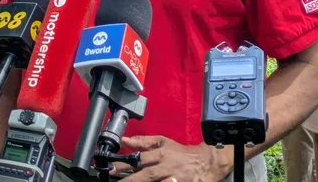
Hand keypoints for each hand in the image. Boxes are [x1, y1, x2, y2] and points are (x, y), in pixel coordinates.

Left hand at [114, 136, 231, 181]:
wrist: (206, 162)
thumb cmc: (181, 152)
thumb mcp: (163, 142)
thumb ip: (143, 142)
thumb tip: (124, 139)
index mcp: (162, 154)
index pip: (141, 159)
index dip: (126, 164)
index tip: (111, 168)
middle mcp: (167, 167)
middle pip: (147, 175)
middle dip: (130, 180)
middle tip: (115, 178)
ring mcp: (174, 179)